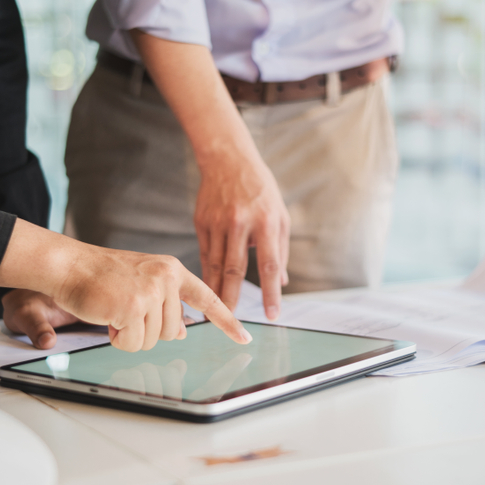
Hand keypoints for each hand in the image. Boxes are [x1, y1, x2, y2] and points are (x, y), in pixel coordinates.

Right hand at [0, 220, 250, 351]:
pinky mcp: (133, 307)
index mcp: (172, 270)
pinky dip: (118, 339)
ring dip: (130, 335)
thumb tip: (182, 332)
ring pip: (153, 340)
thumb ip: (165, 304)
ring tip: (114, 310)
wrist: (70, 266)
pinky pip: (132, 343)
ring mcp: (151, 292)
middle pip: (172, 332)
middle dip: (146, 331)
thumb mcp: (142, 285)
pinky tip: (107, 318)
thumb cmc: (102, 276)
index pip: (207, 298)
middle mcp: (166, 278)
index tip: (244, 338)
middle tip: (124, 310)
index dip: (226, 322)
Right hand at [195, 151, 289, 318]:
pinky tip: (206, 290)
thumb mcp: (280, 214)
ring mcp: (218, 223)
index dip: (270, 293)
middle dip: (233, 299)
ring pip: (216, 264)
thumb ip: (281, 249)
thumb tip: (282, 282)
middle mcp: (241, 223)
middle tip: (232, 323)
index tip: (271, 314)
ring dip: (216, 291)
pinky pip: (205, 254)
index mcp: (266, 222)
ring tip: (215, 313)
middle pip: (236, 269)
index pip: (269, 264)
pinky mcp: (202, 222)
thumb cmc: (261, 189)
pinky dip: (207, 274)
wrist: (228, 160)